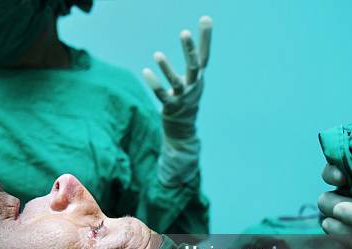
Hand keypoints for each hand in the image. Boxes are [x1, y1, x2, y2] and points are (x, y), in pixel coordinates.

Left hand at [142, 16, 212, 139]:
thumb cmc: (187, 97)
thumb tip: (199, 32)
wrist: (184, 127)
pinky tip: (145, 71)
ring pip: (176, 82)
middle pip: (194, 66)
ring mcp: (182, 97)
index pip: (204, 54)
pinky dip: (154, 83)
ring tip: (157, 54)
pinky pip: (161, 94)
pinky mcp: (170, 106)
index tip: (205, 18)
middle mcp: (193, 86)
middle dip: (189, 49)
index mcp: (198, 77)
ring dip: (166, 68)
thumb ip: (195, 59)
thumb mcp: (192, 78)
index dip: (206, 38)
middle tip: (184, 32)